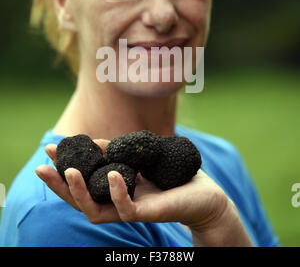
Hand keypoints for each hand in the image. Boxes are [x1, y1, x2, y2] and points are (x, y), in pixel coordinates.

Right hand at [35, 139, 252, 245]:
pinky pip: (126, 209)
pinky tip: (109, 173)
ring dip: (79, 191)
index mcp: (113, 192)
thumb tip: (94, 141)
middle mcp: (117, 204)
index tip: (49, 151)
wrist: (202, 193)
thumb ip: (117, 153)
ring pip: (95, 211)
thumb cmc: (171, 175)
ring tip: (68, 171)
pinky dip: (116, 191)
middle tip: (41, 166)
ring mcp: (131, 210)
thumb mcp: (138, 159)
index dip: (62, 171)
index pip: (81, 185)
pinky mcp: (148, 213)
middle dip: (58, 184)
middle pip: (79, 201)